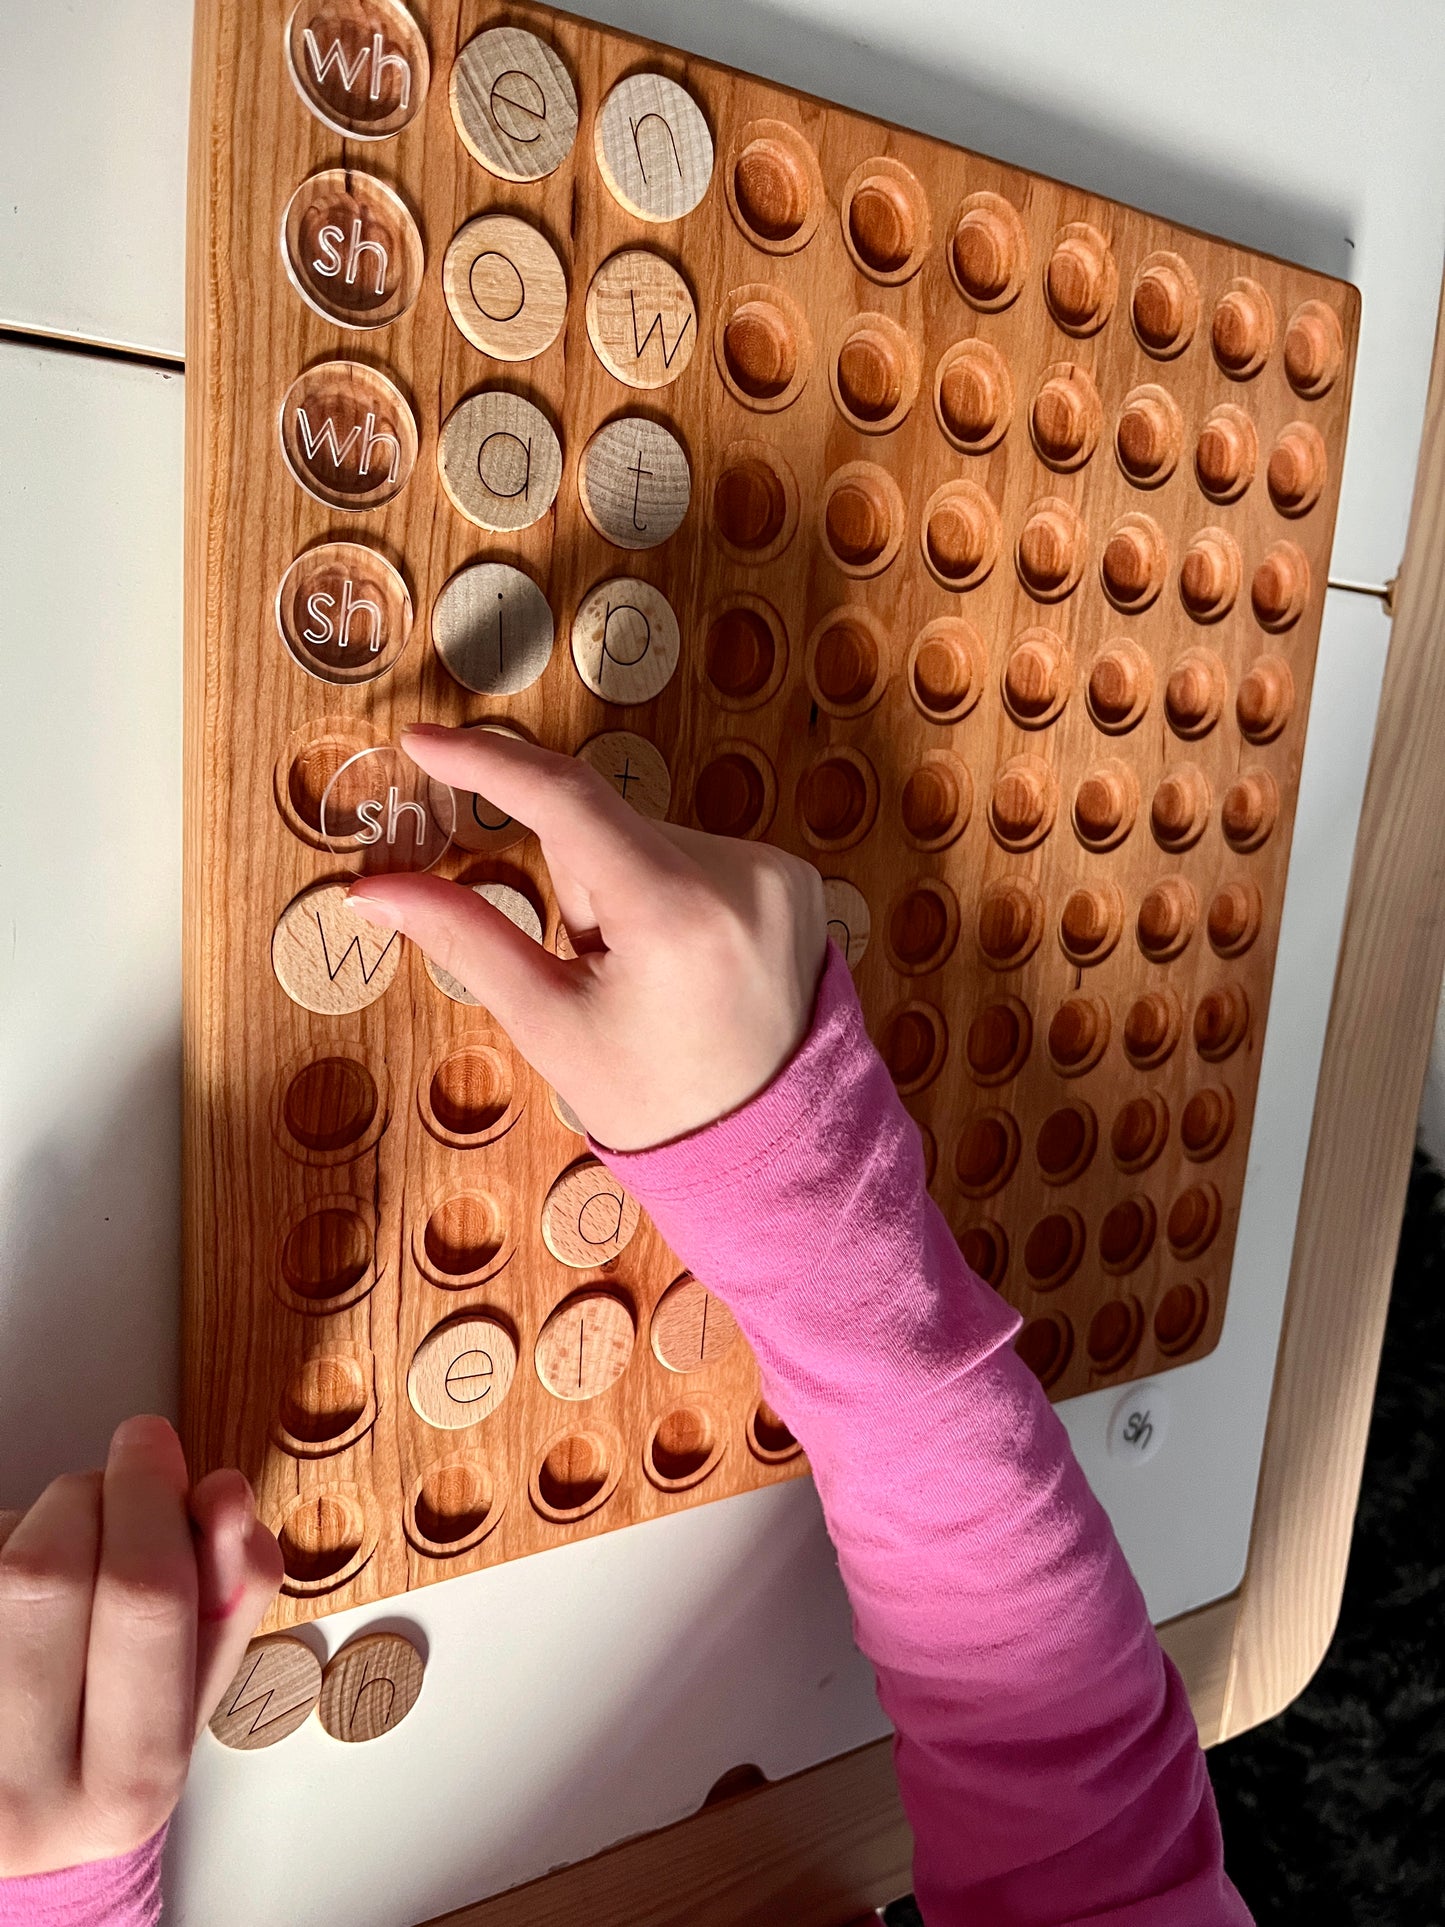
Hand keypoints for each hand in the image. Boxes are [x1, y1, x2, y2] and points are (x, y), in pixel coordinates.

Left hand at [0, 1417, 281, 1877]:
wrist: (20, 1827)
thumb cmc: (118, 1748)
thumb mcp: (196, 1690)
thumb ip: (232, 1590)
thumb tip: (222, 1492)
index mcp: (128, 1780)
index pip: (144, 1602)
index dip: (150, 1500)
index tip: (156, 1443)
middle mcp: (21, 1786)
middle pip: (46, 1572)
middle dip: (94, 1494)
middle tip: (124, 1465)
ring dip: (40, 1523)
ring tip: (70, 1554)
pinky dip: (3, 1544)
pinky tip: (17, 1588)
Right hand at [347, 726, 827, 1151]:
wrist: (770, 1148)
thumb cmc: (651, 1100)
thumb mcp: (547, 1024)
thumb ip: (462, 938)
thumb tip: (369, 890)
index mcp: (673, 913)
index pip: (565, 799)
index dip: (486, 763)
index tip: (422, 741)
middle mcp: (740, 874)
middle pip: (604, 829)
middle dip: (578, 884)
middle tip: (596, 968)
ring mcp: (779, 871)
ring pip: (648, 840)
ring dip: (624, 887)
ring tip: (649, 976)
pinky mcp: (797, 877)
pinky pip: (698, 855)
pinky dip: (670, 892)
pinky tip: (688, 962)